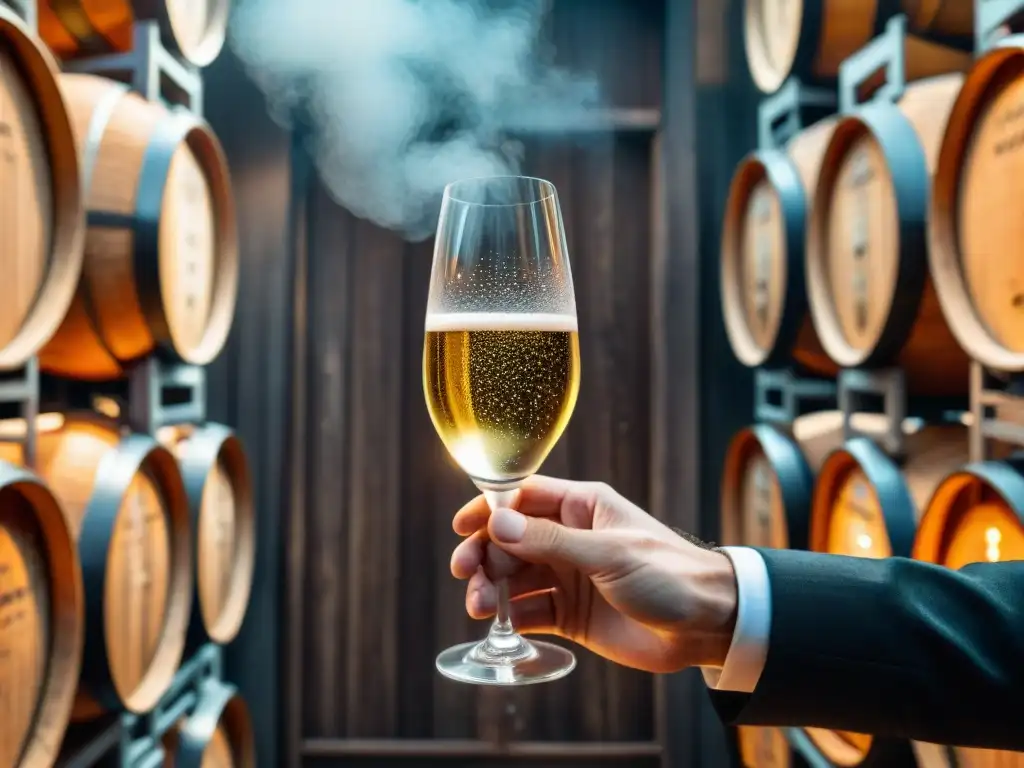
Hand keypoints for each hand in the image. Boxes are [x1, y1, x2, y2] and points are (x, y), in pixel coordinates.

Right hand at [450, 475, 738, 673]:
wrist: (707, 625)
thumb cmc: (670, 573)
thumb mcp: (609, 553)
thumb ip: (551, 541)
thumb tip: (498, 523)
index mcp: (583, 507)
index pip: (523, 498)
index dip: (489, 510)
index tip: (462, 528)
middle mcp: (571, 538)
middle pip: (510, 540)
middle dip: (484, 556)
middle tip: (467, 576)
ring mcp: (569, 577)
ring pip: (514, 578)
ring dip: (491, 589)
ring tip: (479, 607)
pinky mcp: (571, 614)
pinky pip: (529, 612)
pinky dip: (509, 618)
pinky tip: (499, 625)